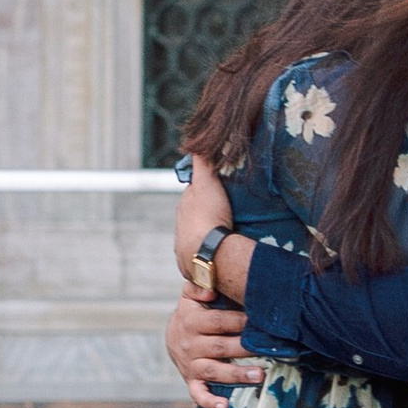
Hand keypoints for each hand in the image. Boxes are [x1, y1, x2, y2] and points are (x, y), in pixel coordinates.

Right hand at [166, 288, 264, 407]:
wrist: (172, 336)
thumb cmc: (193, 312)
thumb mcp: (190, 295)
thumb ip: (198, 286)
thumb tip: (209, 289)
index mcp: (192, 321)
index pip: (218, 321)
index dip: (238, 321)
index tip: (259, 320)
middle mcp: (190, 344)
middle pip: (220, 346)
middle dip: (244, 348)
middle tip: (268, 350)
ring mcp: (190, 364)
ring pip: (214, 370)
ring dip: (236, 374)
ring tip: (259, 375)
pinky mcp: (191, 380)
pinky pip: (198, 393)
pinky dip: (209, 401)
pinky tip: (224, 406)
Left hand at [174, 152, 232, 284]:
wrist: (207, 253)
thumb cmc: (208, 216)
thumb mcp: (206, 183)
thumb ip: (202, 163)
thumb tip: (197, 141)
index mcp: (183, 207)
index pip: (193, 194)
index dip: (205, 190)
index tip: (219, 191)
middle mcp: (180, 227)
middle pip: (195, 216)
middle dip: (207, 214)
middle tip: (226, 214)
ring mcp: (184, 247)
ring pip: (197, 237)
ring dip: (208, 235)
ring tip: (226, 235)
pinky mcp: (190, 265)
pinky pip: (200, 255)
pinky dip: (207, 252)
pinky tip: (218, 253)